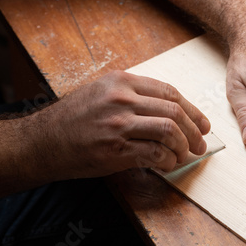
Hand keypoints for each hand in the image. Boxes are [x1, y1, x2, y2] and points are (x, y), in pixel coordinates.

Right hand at [30, 71, 210, 178]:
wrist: (42, 142)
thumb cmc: (73, 118)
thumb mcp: (101, 92)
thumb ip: (133, 95)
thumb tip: (170, 111)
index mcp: (121, 81)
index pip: (170, 92)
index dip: (192, 109)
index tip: (202, 123)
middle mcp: (121, 99)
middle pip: (174, 112)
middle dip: (195, 130)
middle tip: (201, 143)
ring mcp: (118, 125)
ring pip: (169, 132)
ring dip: (184, 146)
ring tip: (187, 155)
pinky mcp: (115, 150)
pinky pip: (155, 154)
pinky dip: (168, 161)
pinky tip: (168, 164)